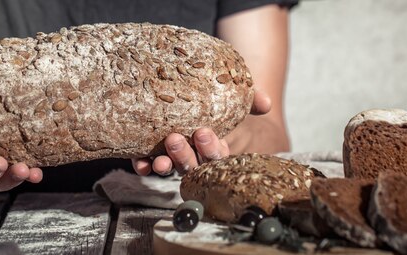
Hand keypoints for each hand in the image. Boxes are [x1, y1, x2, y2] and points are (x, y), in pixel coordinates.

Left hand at [130, 89, 278, 175]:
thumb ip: (250, 99)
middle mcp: (195, 155)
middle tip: (174, 139)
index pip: (217, 154)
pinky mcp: (153, 154)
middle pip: (193, 165)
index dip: (211, 147)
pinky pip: (148, 165)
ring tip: (158, 159)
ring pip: (171, 168)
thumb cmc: (217, 98)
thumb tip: (266, 102)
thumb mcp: (233, 97)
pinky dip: (143, 166)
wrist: (189, 89)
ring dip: (164, 166)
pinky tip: (140, 163)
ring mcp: (174, 157)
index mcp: (215, 145)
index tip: (203, 132)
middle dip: (185, 156)